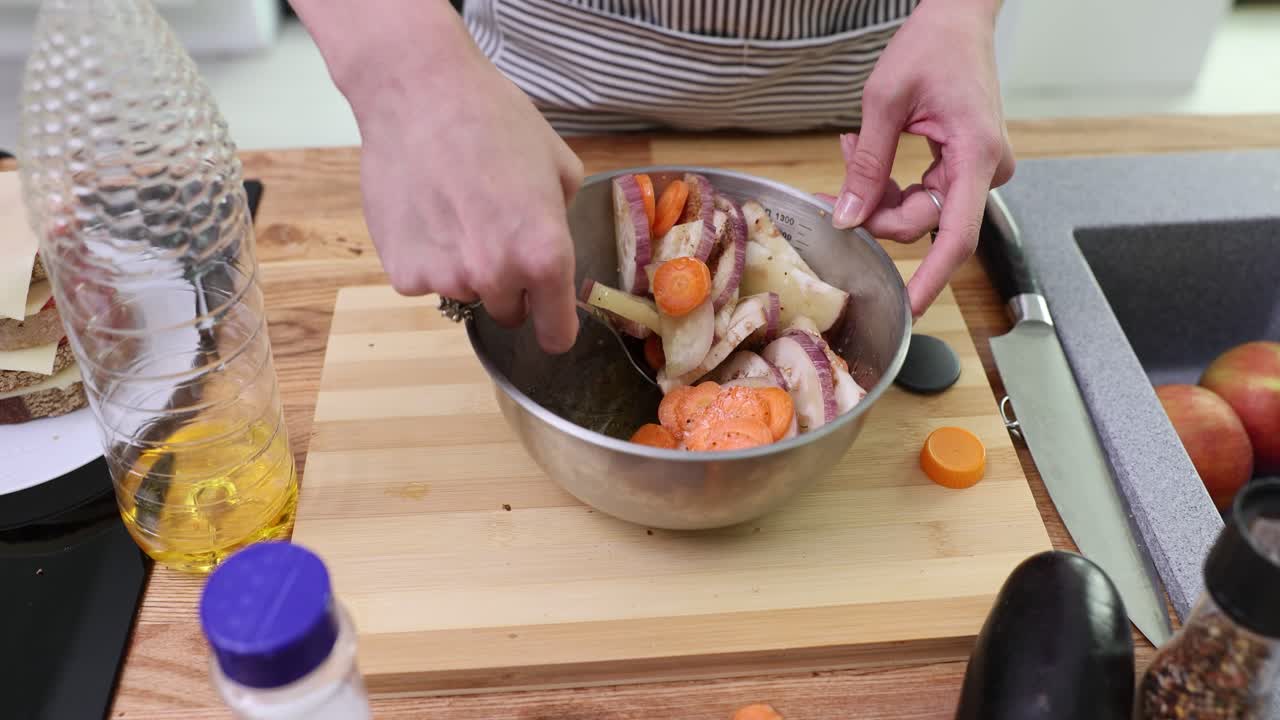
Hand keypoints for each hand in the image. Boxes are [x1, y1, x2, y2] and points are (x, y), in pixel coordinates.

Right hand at [308, 1, 584, 353]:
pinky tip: (424, 212)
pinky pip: (423, 279)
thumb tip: (555, 236)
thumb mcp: (559, 164)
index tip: (549, 321)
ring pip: (464, 292)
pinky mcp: (402, 272)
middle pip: (508, 313)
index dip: (554, 326)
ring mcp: (445, 278)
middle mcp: (496, 276)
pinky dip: (424, 256)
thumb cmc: (494, 119)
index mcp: (544, 255)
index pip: (555, 333)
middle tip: (493, 233)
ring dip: (463, 266)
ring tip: (454, 209)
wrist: (419, 93)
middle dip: (508, 285)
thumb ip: (563, 216)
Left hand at [827, 0, 1014, 317]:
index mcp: (976, 154)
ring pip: (918, 212)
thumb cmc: (932, 45)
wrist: (959, 19)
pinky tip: (868, 149)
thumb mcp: (884, 101)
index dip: (931, 281)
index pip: (957, 238)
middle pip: (923, 224)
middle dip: (874, 212)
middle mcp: (986, 170)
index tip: (908, 311)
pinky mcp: (966, 168)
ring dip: (877, 192)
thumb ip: (866, 163)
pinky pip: (923, 194)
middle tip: (834, 184)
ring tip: (852, 145)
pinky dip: (891, 182)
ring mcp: (979, 171)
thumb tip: (846, 217)